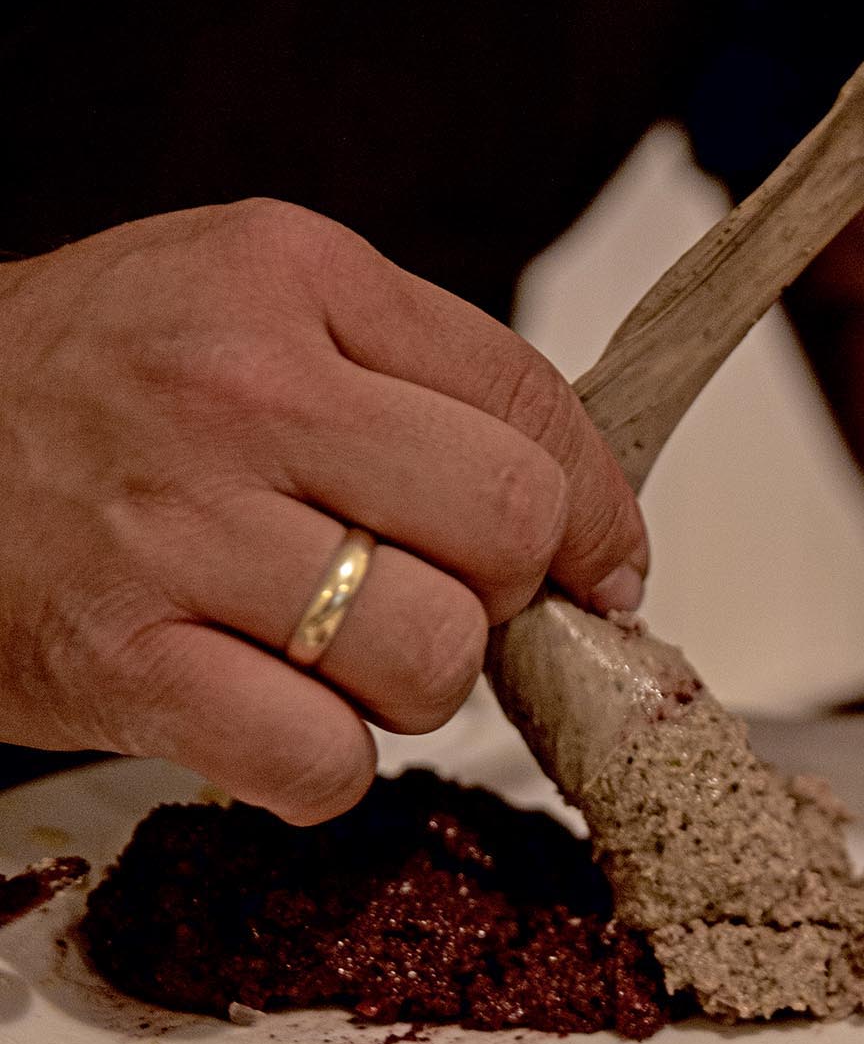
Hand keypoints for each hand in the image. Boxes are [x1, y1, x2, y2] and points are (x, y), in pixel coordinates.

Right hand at [0, 199, 646, 820]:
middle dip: (507, 593)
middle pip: (504, 529)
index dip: (597, 506)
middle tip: (449, 598)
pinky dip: (327, 766)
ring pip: (430, 660)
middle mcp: (237, 390)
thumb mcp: (249, 304)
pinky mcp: (124, 666)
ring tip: (333, 649)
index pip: (530, 401)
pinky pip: (324, 763)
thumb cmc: (85, 385)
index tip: (599, 561)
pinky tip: (275, 715)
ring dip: (412, 684)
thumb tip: (582, 518)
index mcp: (290, 277)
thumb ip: (411, 375)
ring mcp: (175, 532)